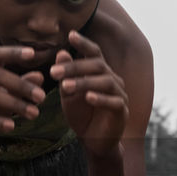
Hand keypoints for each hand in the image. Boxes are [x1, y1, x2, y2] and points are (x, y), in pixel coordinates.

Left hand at [49, 31, 128, 155]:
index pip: (94, 53)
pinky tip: (88, 98)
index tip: (70, 34)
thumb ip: (66, 76)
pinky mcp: (122, 111)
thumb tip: (61, 53)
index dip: (84, 43)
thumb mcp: (68, 95)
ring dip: (84, 83)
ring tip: (65, 86)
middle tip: (53, 72)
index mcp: (100, 73)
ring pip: (105, 82)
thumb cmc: (82, 115)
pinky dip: (101, 99)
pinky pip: (114, 102)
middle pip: (97, 66)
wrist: (94, 141)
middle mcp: (112, 79)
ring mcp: (119, 94)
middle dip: (74, 67)